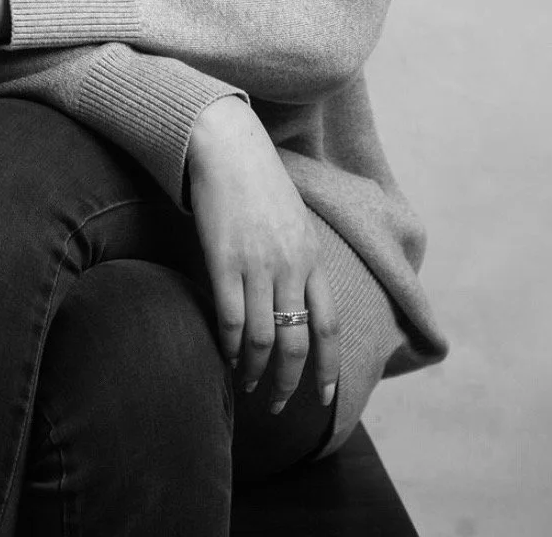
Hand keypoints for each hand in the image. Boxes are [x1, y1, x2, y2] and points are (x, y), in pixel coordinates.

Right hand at [186, 97, 338, 415]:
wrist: (228, 146)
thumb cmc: (258, 181)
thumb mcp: (294, 219)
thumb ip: (299, 259)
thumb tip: (297, 300)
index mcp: (311, 256)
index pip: (328, 326)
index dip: (328, 367)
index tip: (326, 398)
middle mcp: (290, 265)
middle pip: (296, 341)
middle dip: (290, 382)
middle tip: (280, 406)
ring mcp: (257, 264)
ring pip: (263, 338)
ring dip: (256, 371)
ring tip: (249, 386)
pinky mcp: (223, 260)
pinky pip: (231, 319)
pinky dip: (231, 346)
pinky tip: (228, 357)